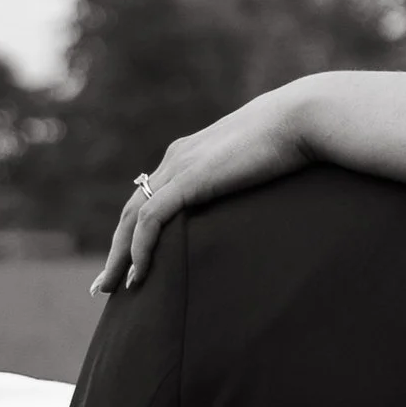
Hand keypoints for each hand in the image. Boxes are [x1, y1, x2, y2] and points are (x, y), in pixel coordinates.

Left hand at [90, 87, 313, 293]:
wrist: (301, 118)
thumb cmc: (293, 139)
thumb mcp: (258, 162)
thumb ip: (242, 178)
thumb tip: (253, 199)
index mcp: (189, 154)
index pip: (150, 196)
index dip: (135, 231)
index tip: (130, 261)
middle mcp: (176, 158)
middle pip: (131, 210)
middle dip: (117, 249)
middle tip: (105, 284)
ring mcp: (180, 167)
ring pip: (133, 217)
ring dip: (120, 255)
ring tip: (112, 287)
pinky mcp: (189, 179)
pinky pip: (151, 219)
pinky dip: (140, 248)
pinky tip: (138, 273)